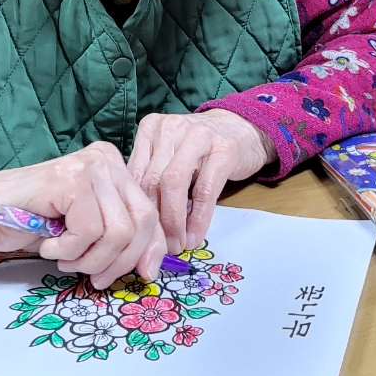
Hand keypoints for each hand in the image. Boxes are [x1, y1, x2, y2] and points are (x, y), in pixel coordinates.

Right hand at [0, 142, 166, 287]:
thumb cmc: (32, 222)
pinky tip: (49, 243)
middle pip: (141, 222)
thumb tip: (153, 266)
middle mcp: (106, 158)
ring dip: (88, 258)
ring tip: (64, 256)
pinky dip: (68, 250)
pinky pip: (89, 231)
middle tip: (91, 275)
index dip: (152, 248)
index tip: (145, 274)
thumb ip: (120, 238)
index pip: (150, 212)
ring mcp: (89, 165)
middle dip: (119, 260)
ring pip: (117, 232)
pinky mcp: (70, 179)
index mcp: (115, 167)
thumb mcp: (87, 231)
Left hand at [127, 110, 275, 253]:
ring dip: (173, 222)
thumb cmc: (199, 148)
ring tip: (175, 245)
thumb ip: (150, 178)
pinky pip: (204, 191)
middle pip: (152, 180)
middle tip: (156, 248)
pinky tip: (194, 236)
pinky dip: (197, 219)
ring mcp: (199, 135)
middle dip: (153, 220)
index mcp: (151, 127)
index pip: (135, 174)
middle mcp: (171, 127)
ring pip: (174, 183)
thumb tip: (136, 224)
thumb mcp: (169, 155)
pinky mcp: (224, 149)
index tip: (137, 238)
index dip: (134, 211)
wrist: (241, 129)